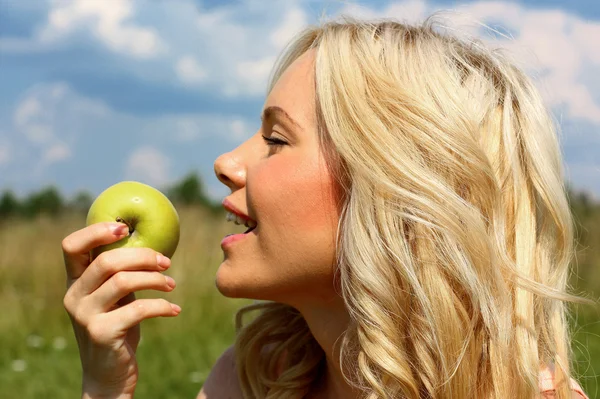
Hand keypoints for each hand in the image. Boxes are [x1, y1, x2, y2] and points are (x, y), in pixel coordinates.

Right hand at [62, 222, 180, 397]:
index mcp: (74, 282)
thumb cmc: (117, 327)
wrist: (108, 375)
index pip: (71, 246)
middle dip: (143, 256)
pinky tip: (174, 309)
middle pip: (107, 261)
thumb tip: (150, 240)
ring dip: (155, 279)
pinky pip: (138, 309)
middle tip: (167, 262)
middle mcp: (73, 296)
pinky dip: (162, 306)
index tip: (125, 229)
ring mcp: (85, 316)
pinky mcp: (102, 334)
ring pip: (123, 281)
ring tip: (172, 285)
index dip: (96, 231)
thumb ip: (119, 273)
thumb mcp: (114, 297)